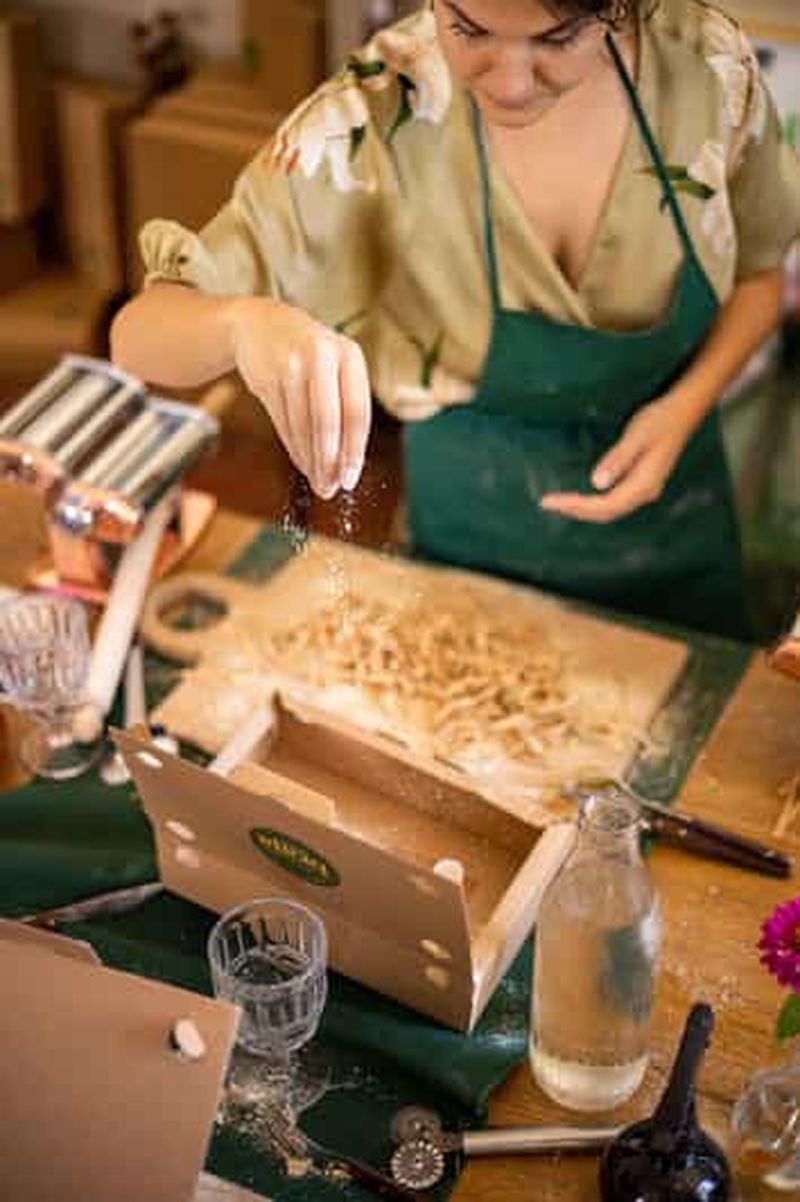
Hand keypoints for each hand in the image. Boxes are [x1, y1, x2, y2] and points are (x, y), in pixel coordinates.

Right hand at [228, 296, 370, 498]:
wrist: (260, 324)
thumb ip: (345, 406)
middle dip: (330, 461)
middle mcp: (321, 356)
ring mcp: (291, 364)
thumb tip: (346, 465)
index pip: (357, 412)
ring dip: (311, 460)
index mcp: (349, 355)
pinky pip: (283, 422)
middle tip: (330, 488)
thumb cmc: (308, 354)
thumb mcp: (334, 367)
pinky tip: (302, 463)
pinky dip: (294, 448)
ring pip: (303, 426)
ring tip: (318, 482)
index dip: (354, 451)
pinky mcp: (267, 376)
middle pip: (329, 422)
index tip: (350, 479)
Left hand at [540, 395, 700, 523]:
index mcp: (644, 485)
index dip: (576, 506)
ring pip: (610, 509)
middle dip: (575, 511)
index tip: (550, 501)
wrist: (683, 412)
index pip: (604, 506)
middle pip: (606, 513)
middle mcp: (645, 493)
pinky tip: (580, 497)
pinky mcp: (640, 483)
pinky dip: (594, 503)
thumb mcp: (637, 436)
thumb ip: (618, 459)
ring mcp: (644, 490)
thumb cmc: (660, 420)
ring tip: (558, 504)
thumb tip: (597, 483)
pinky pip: (614, 501)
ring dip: (583, 509)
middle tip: (547, 503)